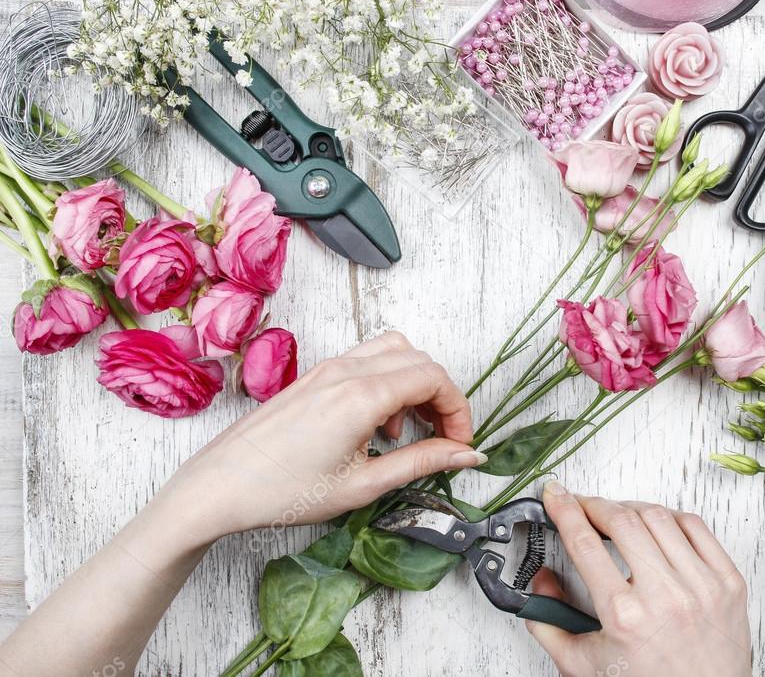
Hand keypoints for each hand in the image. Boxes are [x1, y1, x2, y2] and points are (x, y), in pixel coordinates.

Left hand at [167, 331, 483, 540]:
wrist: (219, 487)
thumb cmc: (282, 491)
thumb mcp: (363, 484)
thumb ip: (421, 463)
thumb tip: (465, 454)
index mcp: (361, 396)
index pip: (434, 379)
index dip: (458, 410)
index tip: (461, 443)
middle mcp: (346, 371)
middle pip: (419, 360)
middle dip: (442, 396)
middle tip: (444, 438)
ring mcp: (327, 369)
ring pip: (394, 352)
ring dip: (415, 384)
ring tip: (410, 431)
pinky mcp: (314, 376)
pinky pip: (367, 361)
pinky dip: (388, 383)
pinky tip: (378, 426)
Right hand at [527, 482, 750, 676]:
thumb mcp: (583, 666)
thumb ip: (549, 623)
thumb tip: (540, 580)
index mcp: (626, 616)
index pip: (584, 543)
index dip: (564, 510)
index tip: (555, 494)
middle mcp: (666, 596)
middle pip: (622, 521)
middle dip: (594, 504)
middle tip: (582, 505)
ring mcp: (702, 585)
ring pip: (658, 517)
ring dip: (630, 508)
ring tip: (618, 517)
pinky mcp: (729, 582)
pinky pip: (696, 527)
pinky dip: (671, 517)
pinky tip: (657, 524)